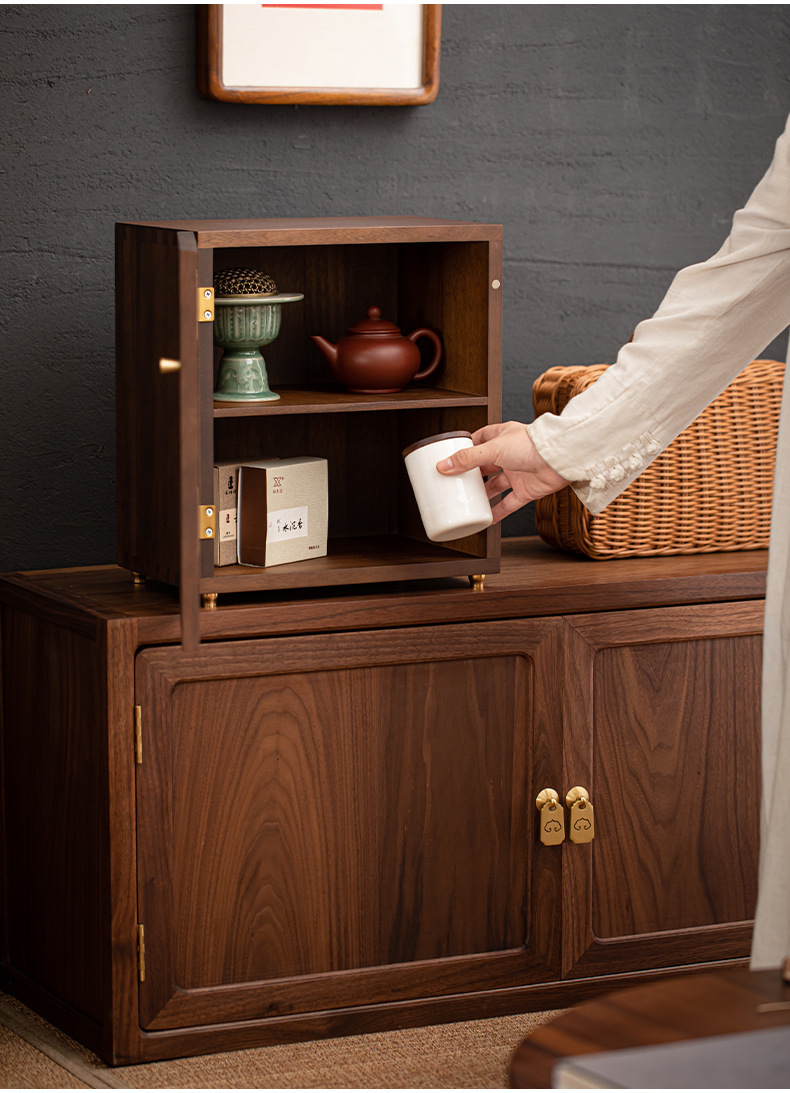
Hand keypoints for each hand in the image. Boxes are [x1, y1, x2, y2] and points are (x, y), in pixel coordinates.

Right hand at [436, 421, 568, 522]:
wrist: (559, 460)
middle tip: (456, 483)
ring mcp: (518, 473)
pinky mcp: (526, 490)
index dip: (466, 448)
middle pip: (485, 465)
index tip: (451, 457)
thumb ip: (467, 459)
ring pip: (495, 485)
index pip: (479, 440)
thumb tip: (443, 466)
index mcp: (502, 437)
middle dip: (472, 474)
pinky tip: (487, 519)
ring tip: (467, 501)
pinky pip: (508, 503)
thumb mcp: (493, 448)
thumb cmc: (533, 445)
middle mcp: (510, 454)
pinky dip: (498, 512)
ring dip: (483, 494)